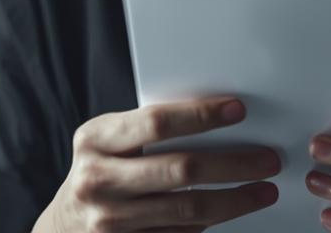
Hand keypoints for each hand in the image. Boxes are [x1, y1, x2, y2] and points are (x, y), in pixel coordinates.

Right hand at [35, 96, 279, 232]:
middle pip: (181, 169)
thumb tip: (215, 124)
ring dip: (235, 200)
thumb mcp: (107, 142)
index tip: (237, 110)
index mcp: (94, 139)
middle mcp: (98, 180)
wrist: (62, 228)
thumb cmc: (96, 172)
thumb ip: (146, 133)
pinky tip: (232, 212)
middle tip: (268, 159)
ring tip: (264, 189)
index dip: (200, 115)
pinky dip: (210, 224)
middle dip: (233, 164)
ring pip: (189, 209)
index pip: (156, 121)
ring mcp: (110, 222)